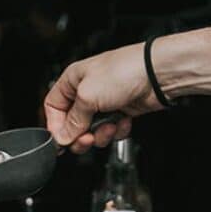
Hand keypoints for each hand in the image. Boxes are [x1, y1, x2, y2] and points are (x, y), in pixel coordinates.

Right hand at [44, 43, 159, 151]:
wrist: (157, 74)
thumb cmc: (124, 71)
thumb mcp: (88, 97)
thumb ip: (73, 121)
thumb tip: (62, 137)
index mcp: (72, 81)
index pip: (53, 108)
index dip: (56, 126)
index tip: (62, 140)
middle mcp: (87, 92)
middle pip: (72, 124)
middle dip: (80, 136)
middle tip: (87, 140)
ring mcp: (104, 102)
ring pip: (92, 131)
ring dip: (101, 134)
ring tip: (110, 126)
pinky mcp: (121, 111)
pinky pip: (111, 131)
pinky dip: (117, 130)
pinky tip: (123, 121)